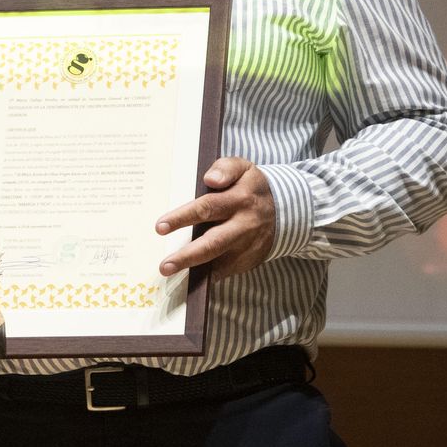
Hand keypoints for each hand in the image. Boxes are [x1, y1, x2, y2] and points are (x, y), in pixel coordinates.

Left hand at [154, 157, 275, 279]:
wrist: (286, 210)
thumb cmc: (251, 187)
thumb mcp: (243, 168)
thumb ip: (225, 168)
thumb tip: (210, 179)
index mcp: (238, 199)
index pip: (207, 207)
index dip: (183, 218)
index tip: (160, 227)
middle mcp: (243, 225)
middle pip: (213, 242)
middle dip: (187, 255)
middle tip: (164, 265)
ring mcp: (247, 246)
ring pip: (219, 260)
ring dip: (194, 269)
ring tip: (171, 273)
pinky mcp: (249, 260)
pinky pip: (226, 270)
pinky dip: (208, 276)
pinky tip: (190, 278)